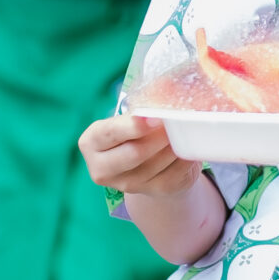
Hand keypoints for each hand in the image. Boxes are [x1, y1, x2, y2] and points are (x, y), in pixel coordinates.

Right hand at [82, 116, 203, 198]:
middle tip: (175, 121)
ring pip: (158, 162)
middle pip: (135, 153)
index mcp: (91, 142)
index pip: (110, 133)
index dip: (134, 126)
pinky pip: (175, 172)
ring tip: (183, 129)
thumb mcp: (133, 117)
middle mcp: (102, 168)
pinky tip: (187, 145)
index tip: (155, 117)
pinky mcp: (153, 192)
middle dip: (159, 136)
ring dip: (174, 144)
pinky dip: (184, 157)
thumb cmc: (139, 131)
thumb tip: (166, 87)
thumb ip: (143, 104)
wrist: (151, 163)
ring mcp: (127, 185)